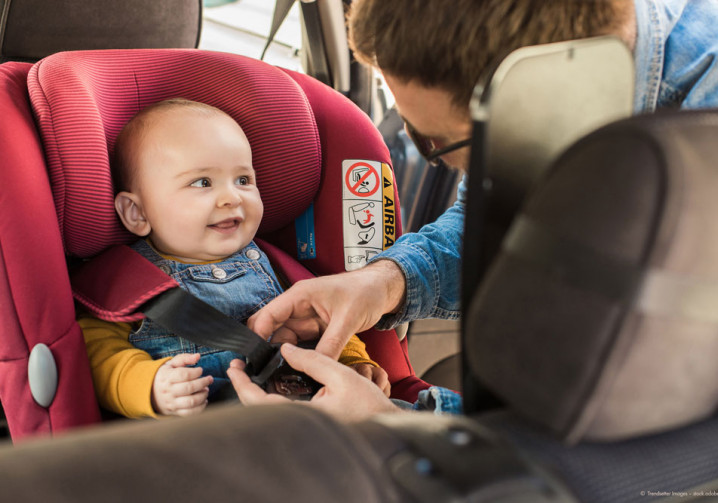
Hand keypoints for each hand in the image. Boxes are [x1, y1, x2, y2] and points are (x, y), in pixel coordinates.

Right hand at [151, 353, 213, 416]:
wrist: (150, 392)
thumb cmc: (165, 376)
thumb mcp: (171, 364)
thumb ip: (184, 358)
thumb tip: (197, 356)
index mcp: (167, 377)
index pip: (183, 374)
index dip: (195, 372)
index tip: (200, 370)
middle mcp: (168, 391)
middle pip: (189, 388)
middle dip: (203, 383)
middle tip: (209, 379)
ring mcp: (172, 403)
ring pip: (190, 402)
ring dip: (203, 395)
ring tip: (206, 389)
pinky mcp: (175, 412)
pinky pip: (189, 413)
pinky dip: (200, 407)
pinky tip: (204, 400)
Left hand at [227, 344, 401, 420]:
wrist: (386, 423)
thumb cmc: (369, 404)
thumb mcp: (341, 375)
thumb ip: (312, 360)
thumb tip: (286, 349)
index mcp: (304, 415)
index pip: (260, 402)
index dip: (243, 384)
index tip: (234, 368)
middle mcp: (300, 423)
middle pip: (260, 409)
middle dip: (245, 387)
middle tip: (239, 367)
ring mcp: (303, 425)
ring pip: (270, 410)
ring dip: (257, 392)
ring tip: (252, 371)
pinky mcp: (309, 423)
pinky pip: (283, 410)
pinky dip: (273, 396)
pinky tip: (274, 382)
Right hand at [248, 260, 405, 358]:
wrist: (382, 289)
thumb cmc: (365, 292)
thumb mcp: (348, 319)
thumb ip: (331, 344)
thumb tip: (316, 366)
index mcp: (300, 296)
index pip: (269, 315)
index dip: (258, 335)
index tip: (255, 358)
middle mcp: (299, 306)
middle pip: (272, 329)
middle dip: (267, 348)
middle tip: (266, 371)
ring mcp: (307, 317)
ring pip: (286, 339)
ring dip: (284, 354)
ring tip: (282, 374)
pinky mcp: (316, 327)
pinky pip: (301, 343)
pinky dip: (299, 355)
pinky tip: (299, 368)